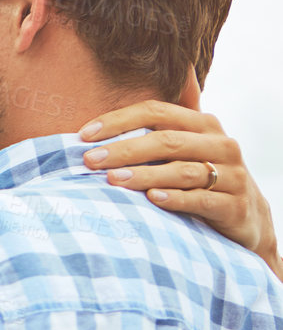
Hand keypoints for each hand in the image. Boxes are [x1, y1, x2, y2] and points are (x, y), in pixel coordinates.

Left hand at [81, 102, 279, 281]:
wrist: (246, 217)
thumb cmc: (199, 181)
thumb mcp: (181, 155)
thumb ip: (149, 142)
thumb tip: (88, 139)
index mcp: (203, 125)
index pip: (157, 112)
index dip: (119, 120)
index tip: (83, 135)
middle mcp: (220, 144)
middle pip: (167, 141)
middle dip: (124, 149)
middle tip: (90, 160)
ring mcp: (232, 174)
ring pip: (183, 170)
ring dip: (145, 175)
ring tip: (112, 180)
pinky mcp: (235, 205)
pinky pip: (202, 199)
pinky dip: (176, 198)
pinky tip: (152, 199)